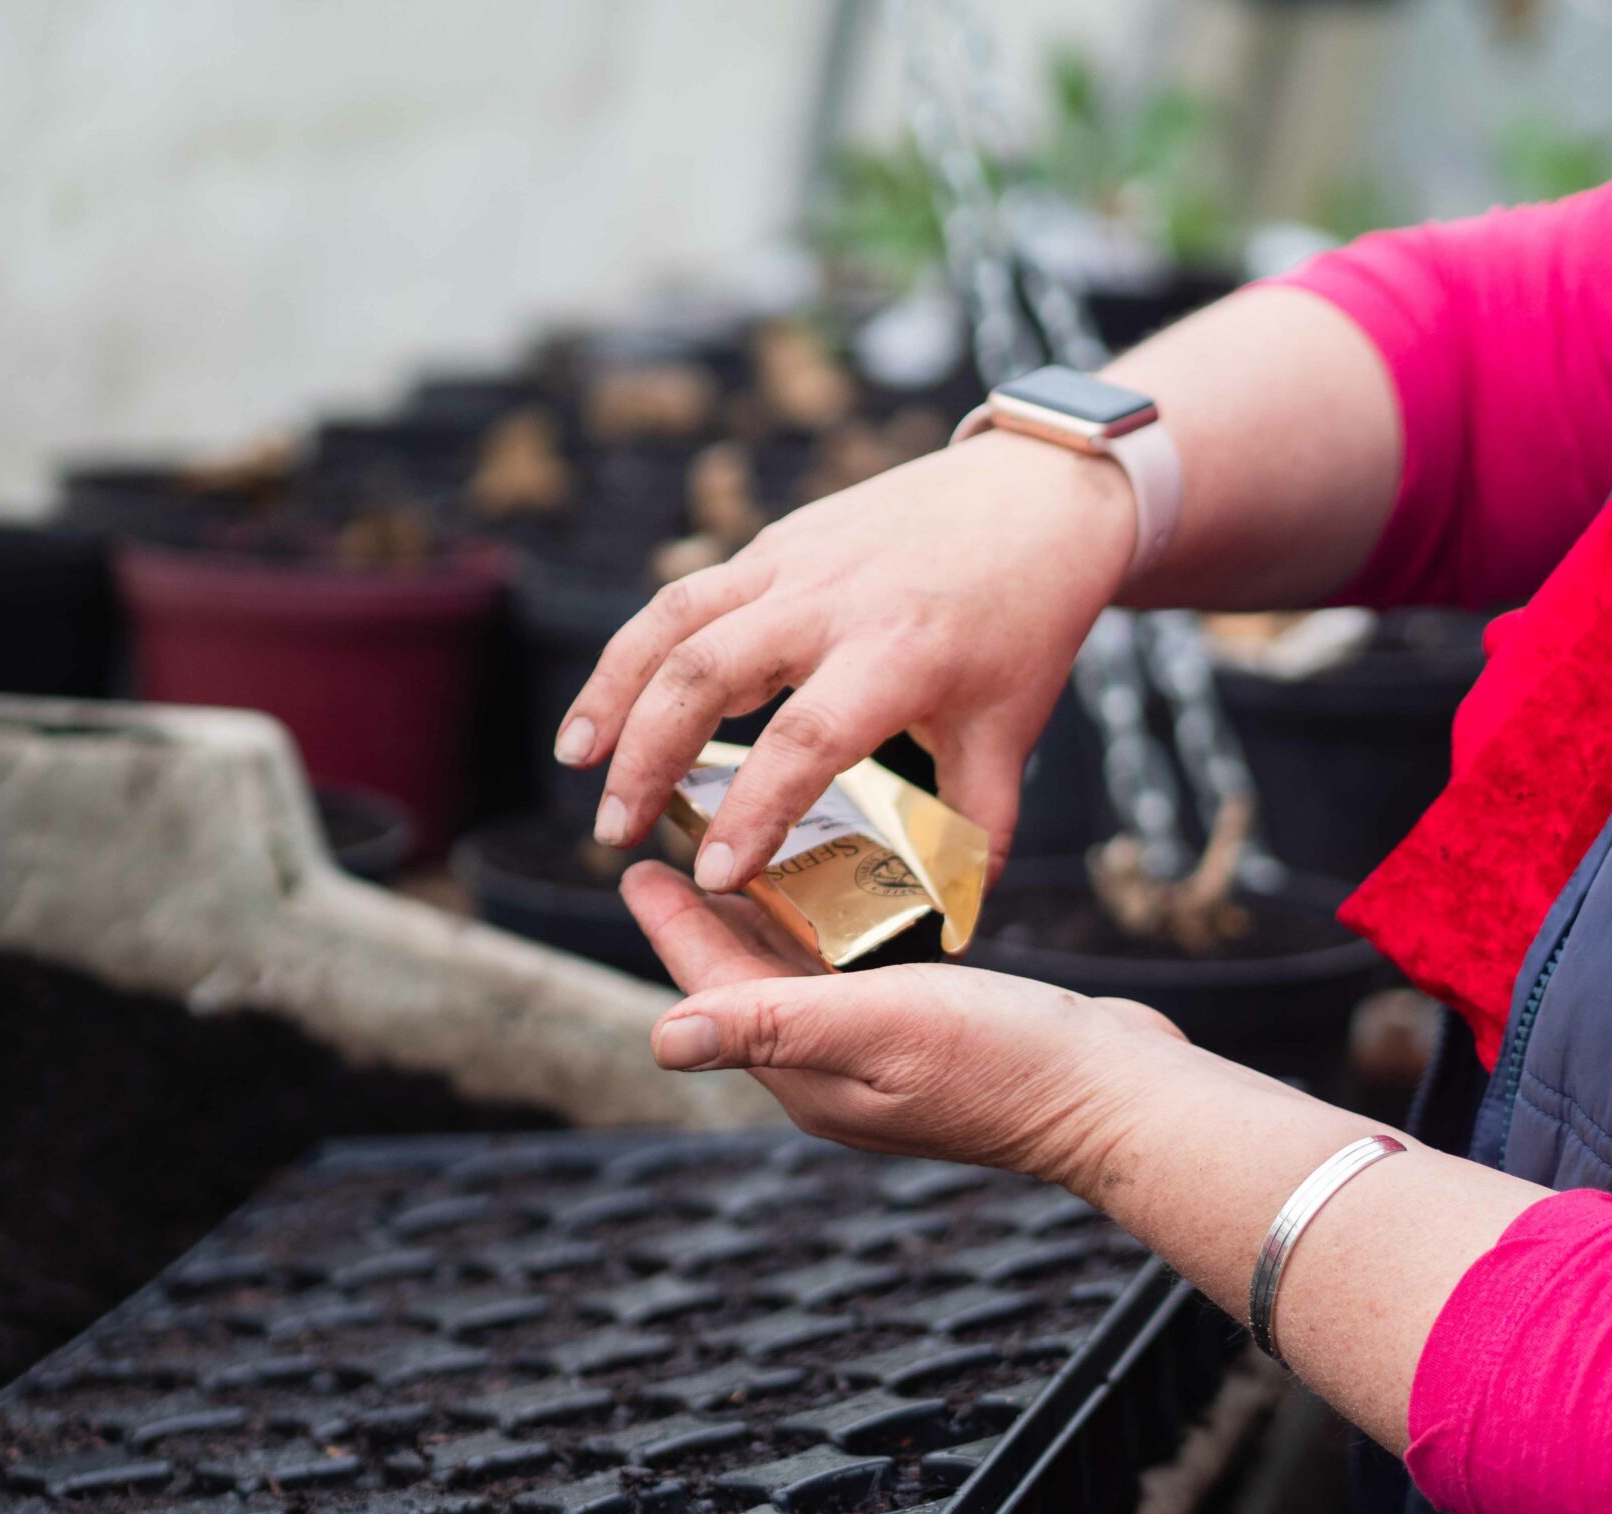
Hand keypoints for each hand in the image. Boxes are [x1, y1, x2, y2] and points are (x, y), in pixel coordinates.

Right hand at [558, 430, 1138, 889]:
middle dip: (646, 756)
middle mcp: (834, 601)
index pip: (809, 738)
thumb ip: (978, 826)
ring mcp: (795, 560)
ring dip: (613, 691)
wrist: (1036, 492)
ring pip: (674, 619)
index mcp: (900, 655)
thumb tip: (958, 922)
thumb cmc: (1025, 617)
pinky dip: (638, 650)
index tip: (716, 875)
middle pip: (707, 671)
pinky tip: (613, 706)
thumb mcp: (1012, 726)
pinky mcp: (775, 541)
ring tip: (575, 763)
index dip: (756, 809)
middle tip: (614, 832)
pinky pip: (689, 595)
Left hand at [620, 862, 1180, 1193]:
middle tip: (678, 847)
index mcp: (806, 1075)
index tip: (634, 868)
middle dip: (706, 920)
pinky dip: (825, 937)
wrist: (1118, 1100)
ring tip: (745, 862)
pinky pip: (849, 982)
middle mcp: (830, 1074)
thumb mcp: (881, 1026)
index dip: (672, 927)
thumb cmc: (1008, 1060)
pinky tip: (841, 903)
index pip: (714, 991)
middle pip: (744, 986)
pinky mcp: (923, 1047)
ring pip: (794, 983)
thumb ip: (774, 1021)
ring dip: (763, 925)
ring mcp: (876, 1065)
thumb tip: (660, 1038)